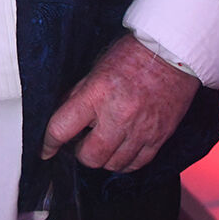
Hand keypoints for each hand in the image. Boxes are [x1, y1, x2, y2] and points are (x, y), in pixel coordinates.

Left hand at [41, 34, 199, 172]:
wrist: (172, 54)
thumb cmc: (133, 55)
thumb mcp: (96, 70)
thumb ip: (79, 95)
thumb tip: (63, 117)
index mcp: (97, 94)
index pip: (62, 129)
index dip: (49, 143)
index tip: (46, 149)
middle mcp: (118, 115)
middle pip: (89, 157)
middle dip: (80, 152)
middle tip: (81, 141)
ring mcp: (140, 130)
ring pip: (112, 164)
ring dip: (103, 158)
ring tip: (103, 142)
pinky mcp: (158, 137)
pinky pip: (136, 165)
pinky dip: (125, 162)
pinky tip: (121, 150)